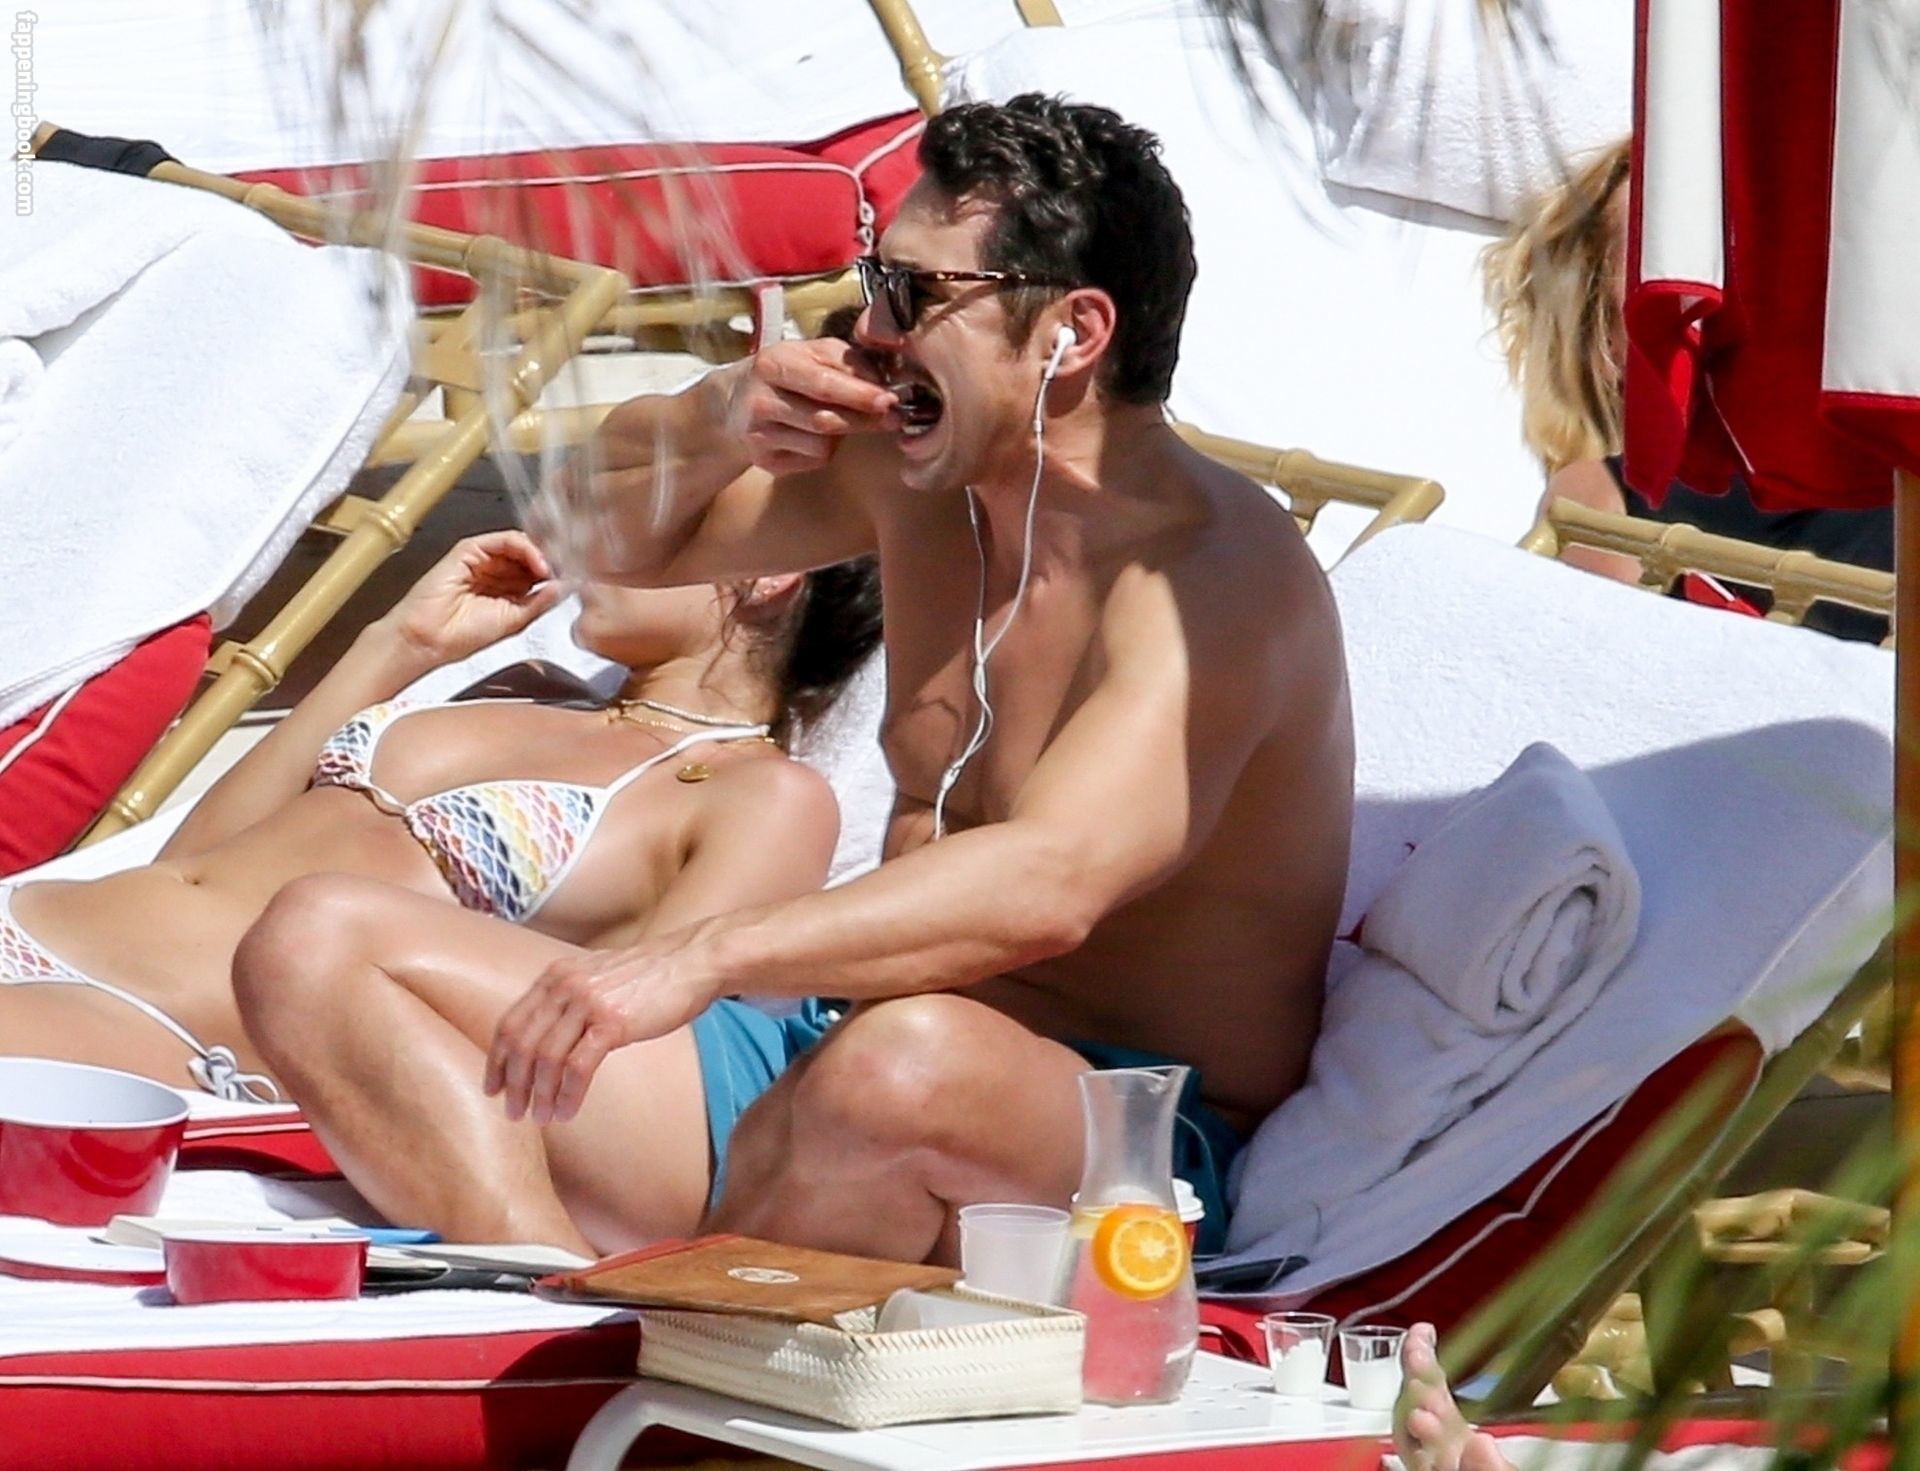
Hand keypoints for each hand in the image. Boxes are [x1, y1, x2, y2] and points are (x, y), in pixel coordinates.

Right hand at [381, 531, 561, 664]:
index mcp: (509, 588)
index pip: (540, 571)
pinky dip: (527, 548)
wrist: (429, 638)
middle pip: (534, 555)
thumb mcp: (515, 620)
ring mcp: (485, 559)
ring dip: (544, 554)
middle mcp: (498, 571)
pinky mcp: (471, 549)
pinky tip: (540, 565)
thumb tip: (566, 586)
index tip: (579, 578)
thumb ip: (540, 601)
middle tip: (573, 569)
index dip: (559, 573)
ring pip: (522, 545)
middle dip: (555, 560)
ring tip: (556, 570)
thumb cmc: (463, 635)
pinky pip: (505, 539)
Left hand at [485, 932, 720, 1124]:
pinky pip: (577, 1067)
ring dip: (539, 1095)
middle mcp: (565, 986)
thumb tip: (548, 1031)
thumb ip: (569, 996)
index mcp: (556, 976)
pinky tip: (567, 1111)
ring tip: (541, 1118)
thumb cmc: (651, 974)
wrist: (693, 961)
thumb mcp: (597, 975)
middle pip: (522, 1044)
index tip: (493, 1087)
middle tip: (512, 1112)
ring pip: (546, 1059)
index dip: (497, 1060)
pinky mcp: (612, 1022)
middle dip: (513, 1084)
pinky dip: (567, 1094)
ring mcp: (588, 1003)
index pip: (510, 1023)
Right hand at [716, 338, 897, 474]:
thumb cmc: (785, 373)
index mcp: (773, 364)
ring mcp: (760, 434)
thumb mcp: (810, 353)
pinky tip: (817, 435)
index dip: (860, 394)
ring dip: (844, 435)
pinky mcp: (764, 460)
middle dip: (863, 419)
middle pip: (824, 419)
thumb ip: (846, 361)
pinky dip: (826, 449)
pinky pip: (812, 460)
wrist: (734, 402)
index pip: (823, 383)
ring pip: (821, 444)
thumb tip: (883, 381)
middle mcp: (761, 400)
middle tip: (892, 418)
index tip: (889, 400)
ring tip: (845, 420)